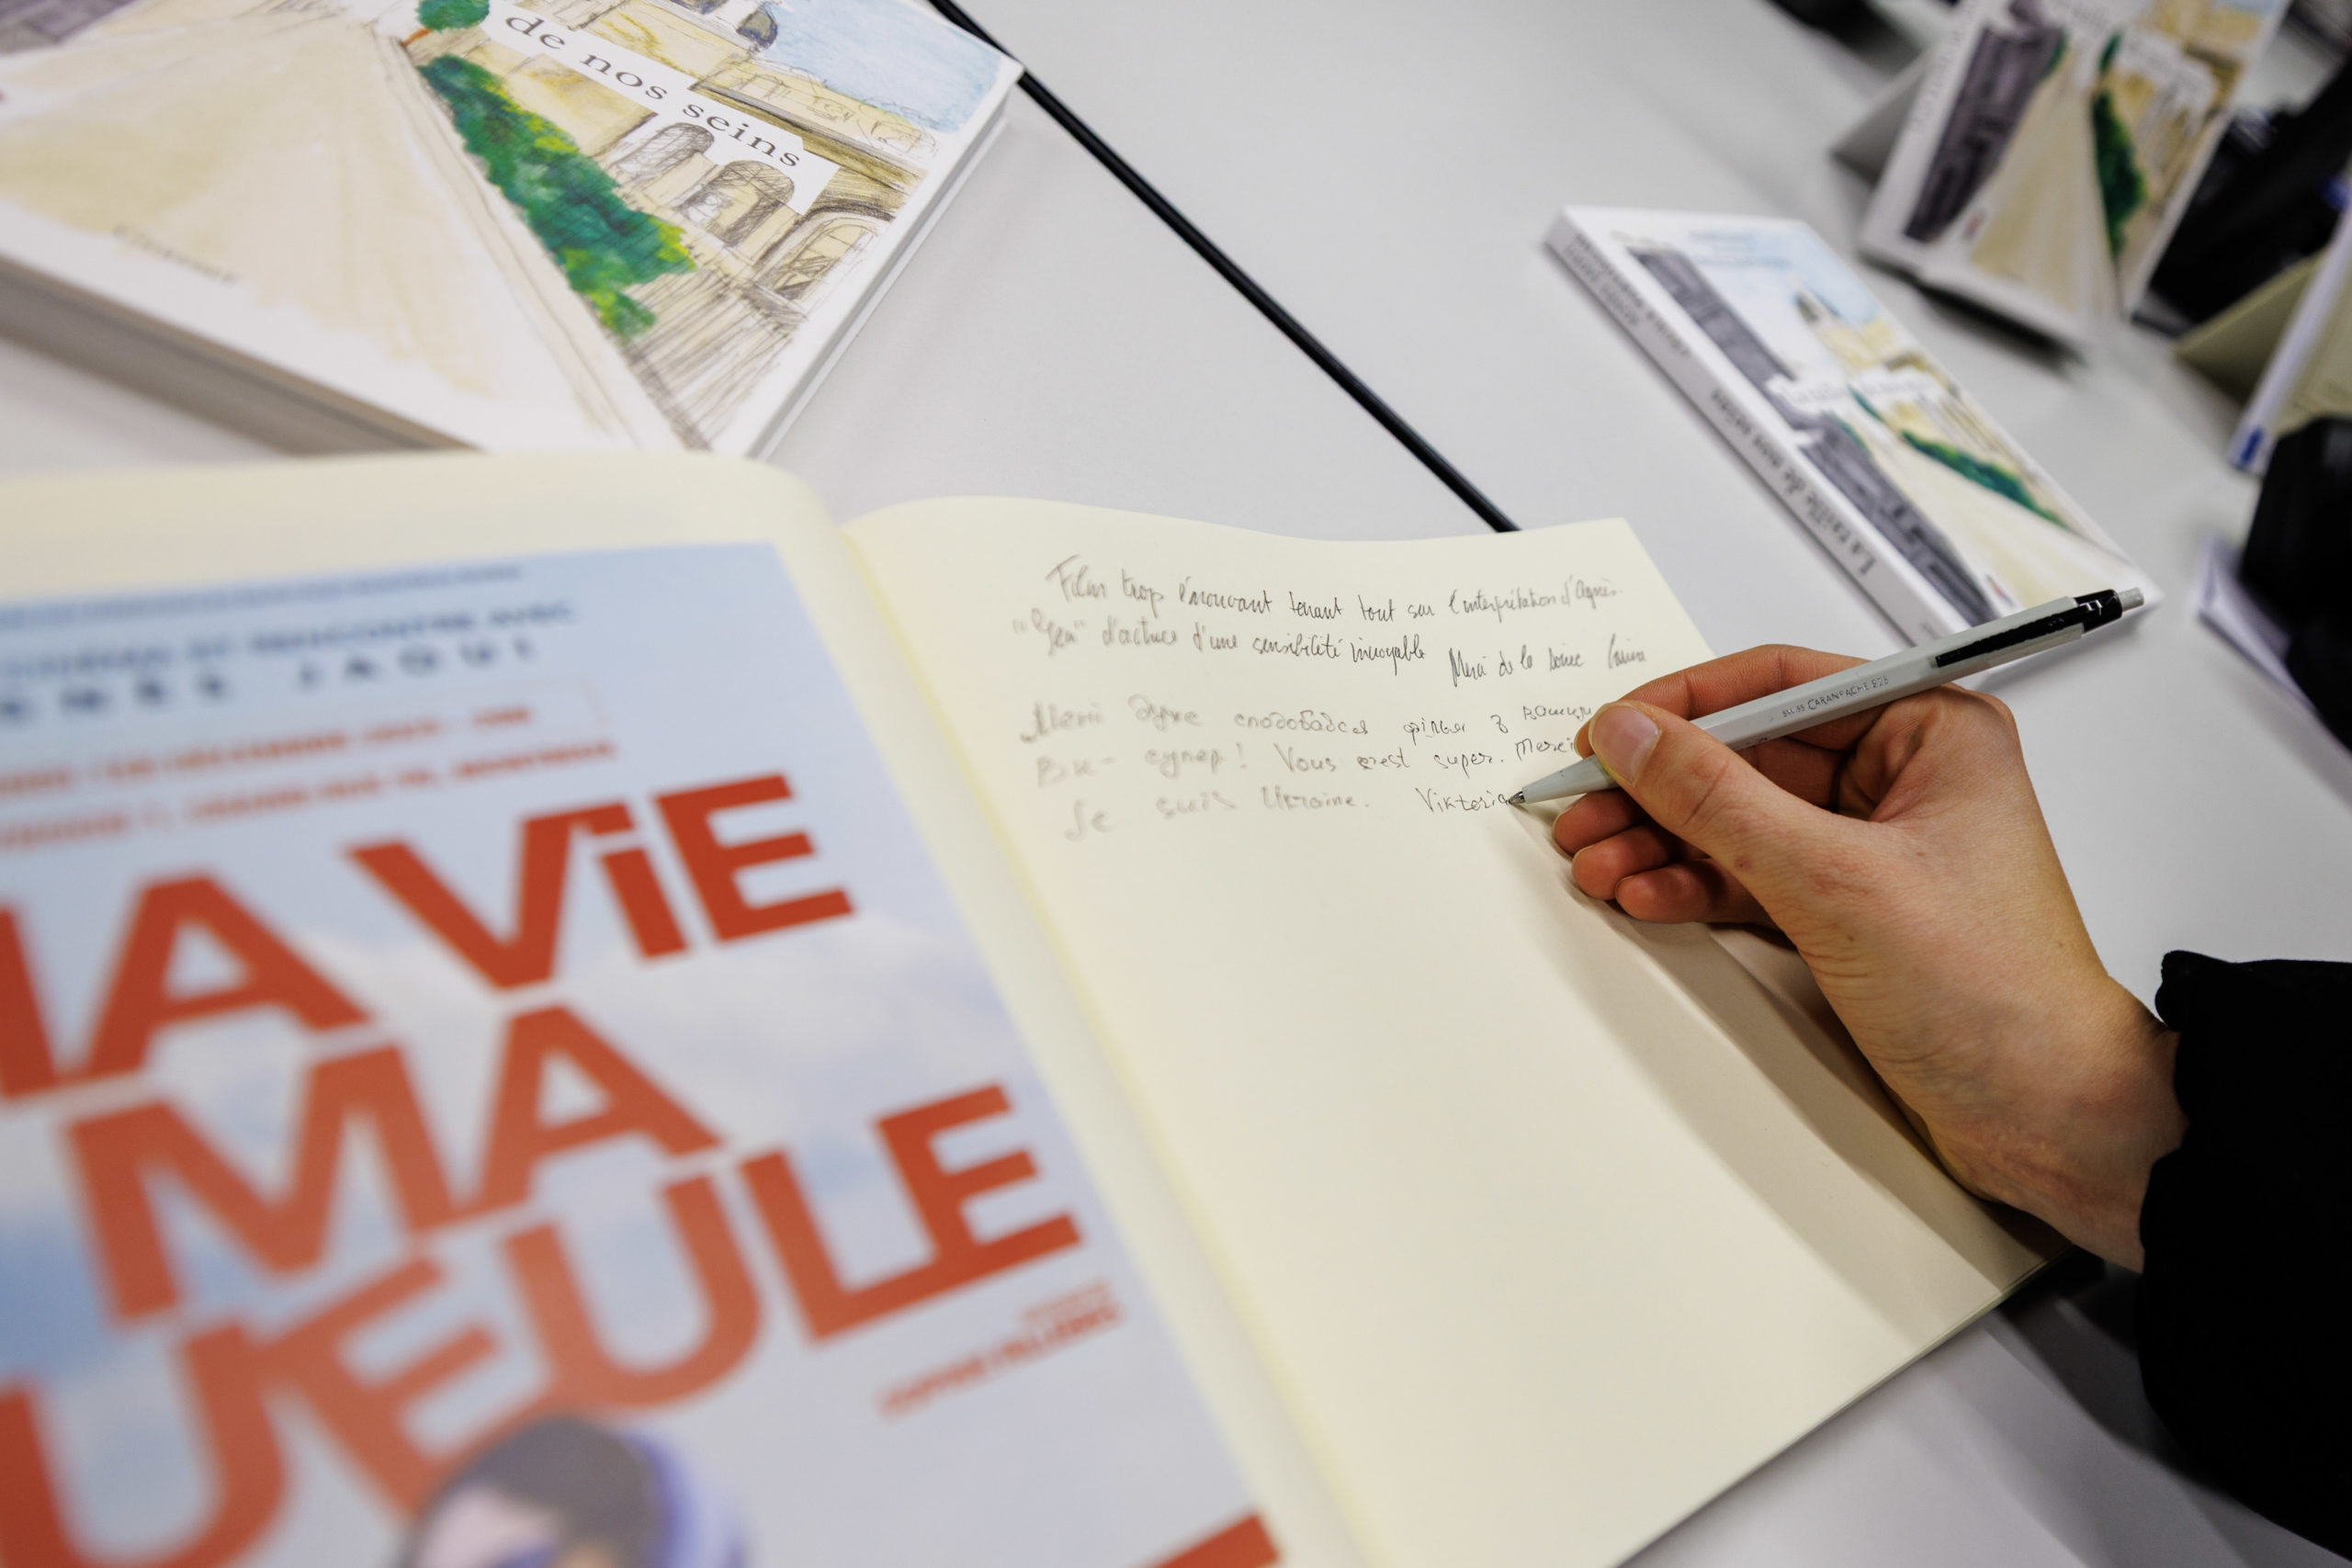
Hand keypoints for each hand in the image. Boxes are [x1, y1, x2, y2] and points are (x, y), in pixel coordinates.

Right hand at [1553, 646, 2182, 1267]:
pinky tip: (1648, 897)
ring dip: (1662, 843)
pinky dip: (1693, 887)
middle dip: (1658, 789)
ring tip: (1600, 863)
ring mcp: (1871, 848)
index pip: (1780, 683)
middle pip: (1745, 756)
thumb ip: (1719, 801)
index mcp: (1930, 731)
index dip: (1683, 707)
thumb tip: (1636, 738)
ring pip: (1737, 821)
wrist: (2046, 1114)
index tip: (1610, 735)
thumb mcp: (1836, 881)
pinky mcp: (1849, 911)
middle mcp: (1903, 778)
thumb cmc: (1998, 993)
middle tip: (1584, 810)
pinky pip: (1748, 876)